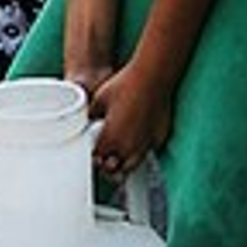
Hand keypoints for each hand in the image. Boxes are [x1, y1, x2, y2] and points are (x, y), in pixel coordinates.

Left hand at [87, 60, 173, 176]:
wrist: (152, 78)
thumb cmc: (124, 85)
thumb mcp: (99, 99)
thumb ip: (91, 114)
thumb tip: (87, 119)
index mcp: (110, 137)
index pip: (98, 160)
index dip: (93, 160)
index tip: (91, 156)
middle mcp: (128, 145)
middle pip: (114, 169)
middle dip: (107, 168)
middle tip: (102, 162)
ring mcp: (145, 143)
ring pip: (132, 165)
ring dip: (123, 165)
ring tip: (117, 161)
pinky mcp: (159, 137)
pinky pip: (147, 153)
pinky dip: (139, 154)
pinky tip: (134, 148)